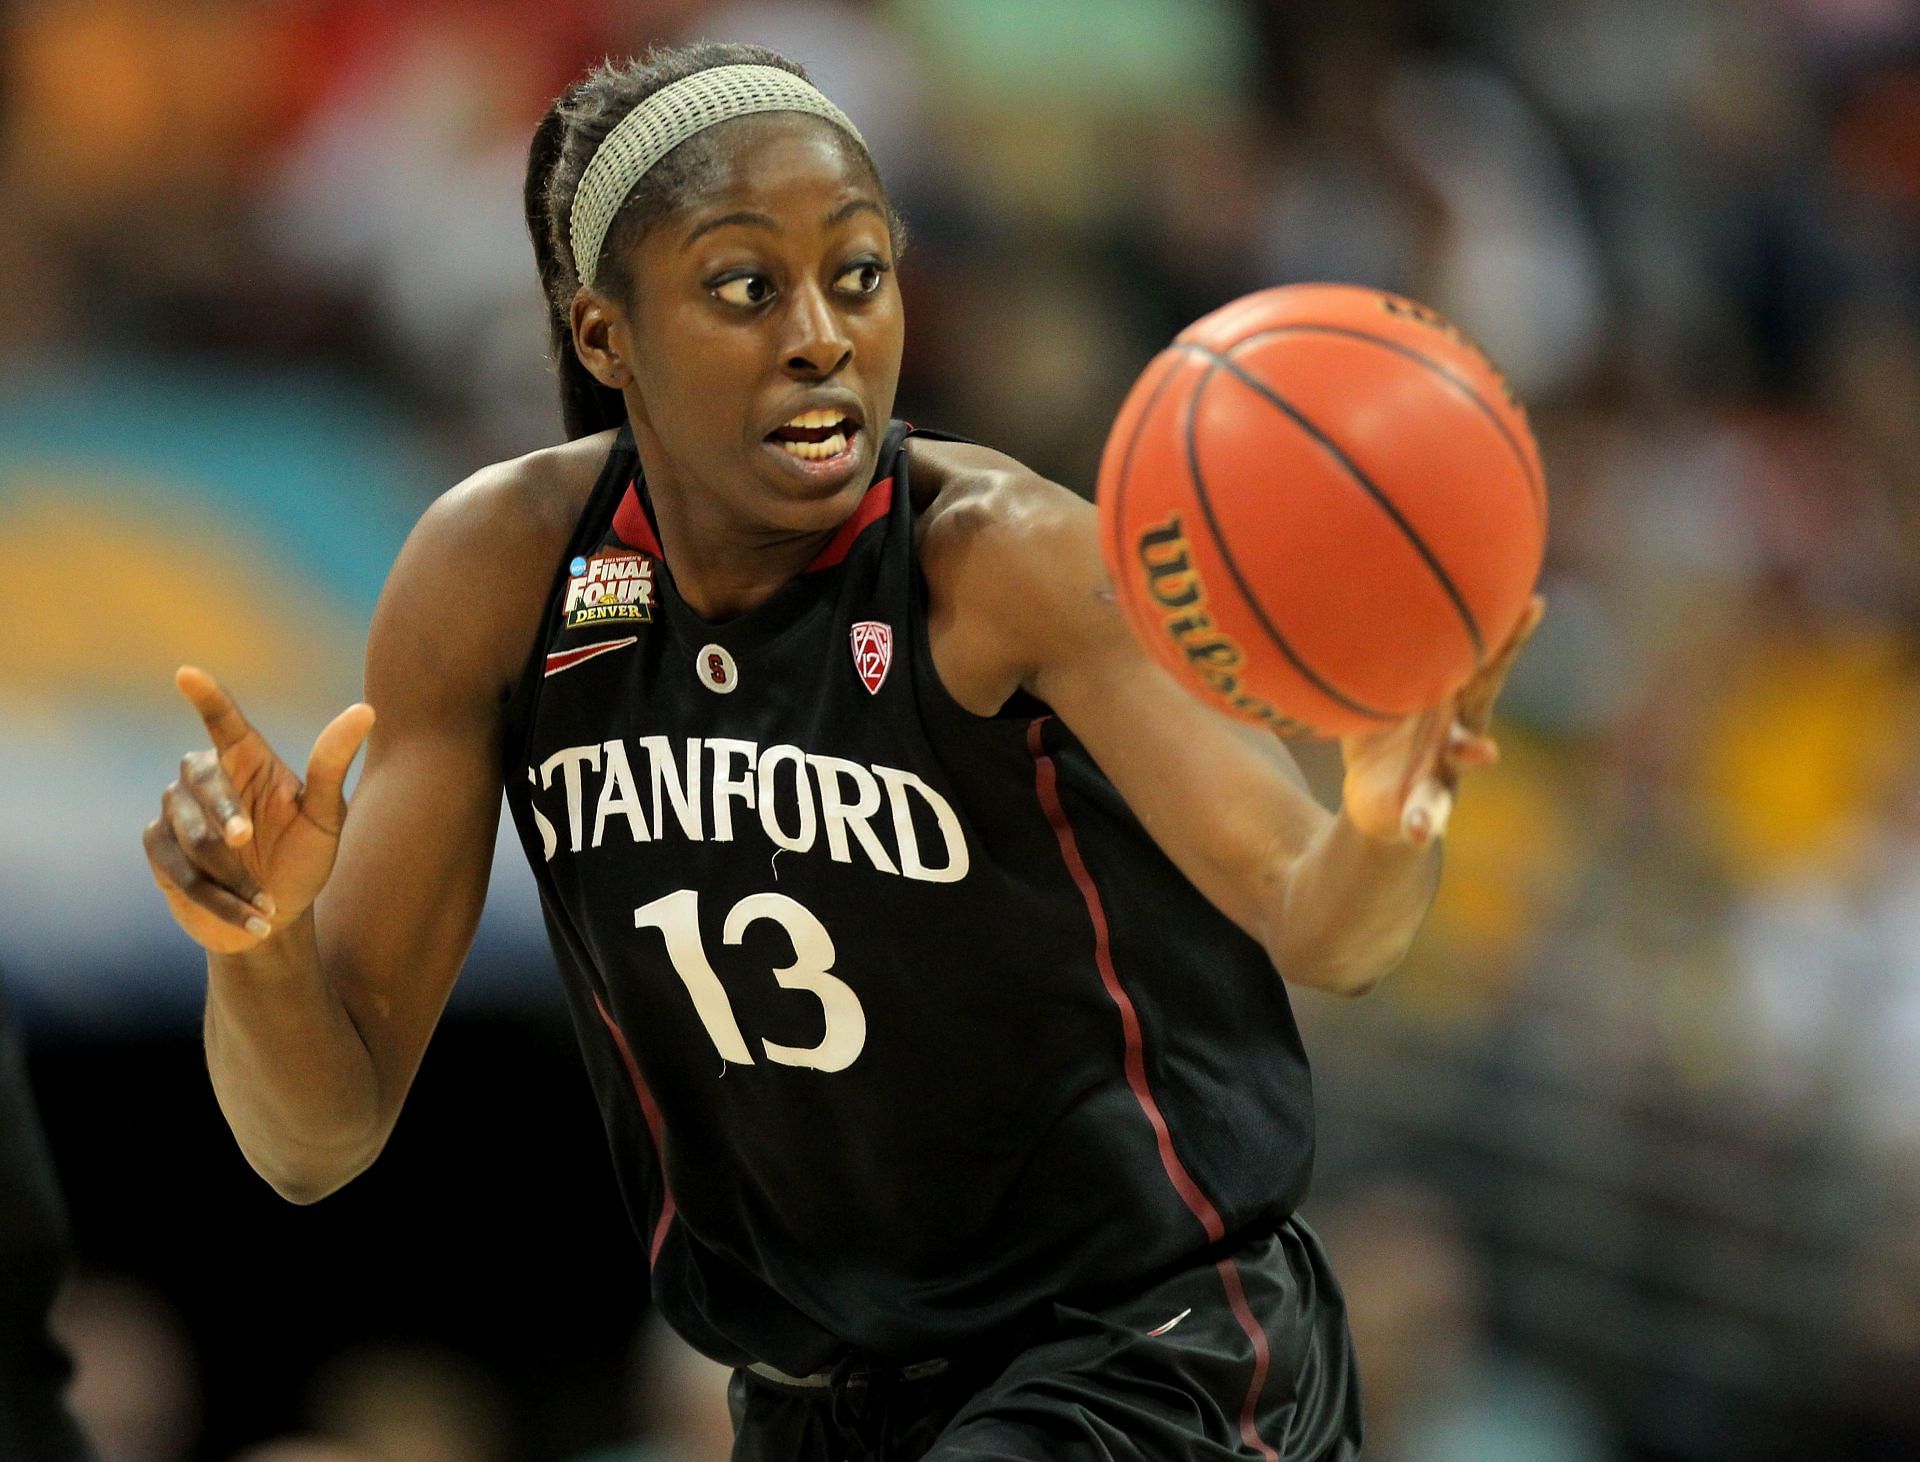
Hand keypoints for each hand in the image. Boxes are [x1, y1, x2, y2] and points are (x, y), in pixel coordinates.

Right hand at [142, 667, 375, 954]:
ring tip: (268, 901)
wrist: (278, 918)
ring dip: (232, 874)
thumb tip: (366, 710)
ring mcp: (175, 812)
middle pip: (201, 779)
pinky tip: (252, 919)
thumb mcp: (326, 817)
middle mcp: (206, 778)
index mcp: (246, 761)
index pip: (223, 721)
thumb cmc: (304, 859)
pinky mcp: (159, 850)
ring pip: (190, 834)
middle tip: (243, 839)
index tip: (188, 673)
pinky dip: (219, 900)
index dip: (206, 697)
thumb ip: (333, 766)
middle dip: (224, 813)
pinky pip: (179, 870)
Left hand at [1338, 596, 1544, 845]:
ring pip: (1463, 758)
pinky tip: (1419, 828)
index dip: (1504, 629)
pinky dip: (1425, 820)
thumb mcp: (1376, 693)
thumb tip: (1355, 600)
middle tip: (1525, 625)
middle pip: (1483, 691)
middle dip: (1500, 660)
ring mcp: (1446, 767)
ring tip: (1485, 751)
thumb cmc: (1382, 730)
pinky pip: (1427, 813)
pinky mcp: (1425, 807)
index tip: (1530, 599)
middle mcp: (1458, 727)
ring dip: (1473, 753)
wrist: (1375, 800)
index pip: (1478, 657)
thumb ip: (1375, 659)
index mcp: (1448, 696)